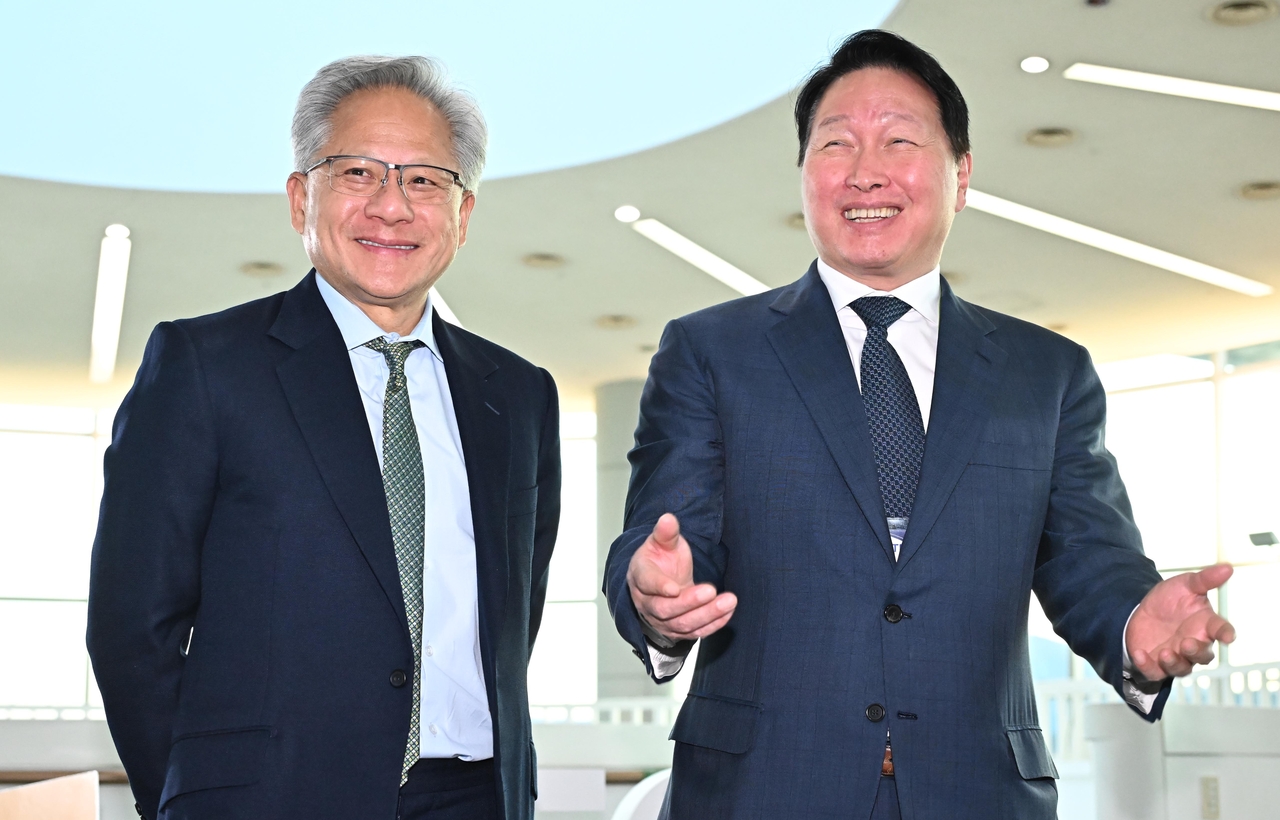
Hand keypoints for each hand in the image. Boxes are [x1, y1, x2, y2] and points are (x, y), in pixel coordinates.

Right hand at [626, 513, 736, 643]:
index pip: (647, 584)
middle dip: (689, 602)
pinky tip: (728, 611)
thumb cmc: (660, 560)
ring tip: (728, 601)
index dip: (660, 586)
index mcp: (640, 577)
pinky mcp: (678, 631)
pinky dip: (713, 624)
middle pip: (665, 610)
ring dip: (707, 614)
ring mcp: (662, 620)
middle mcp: (647, 603)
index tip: (675, 588)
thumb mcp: (662, 542)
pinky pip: (696, 632)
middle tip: (710, 590)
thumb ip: (666, 533)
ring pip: (683, 624)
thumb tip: (668, 518)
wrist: (661, 581)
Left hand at [1126, 563, 1235, 680]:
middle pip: (1203, 656)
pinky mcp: (1155, 664)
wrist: (1142, 611)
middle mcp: (1194, 644)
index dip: (1225, 633)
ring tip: (1165, 652)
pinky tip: (1140, 654)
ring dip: (1175, 662)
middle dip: (1196, 652)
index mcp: (1204, 625)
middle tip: (1186, 643)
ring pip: (1182, 668)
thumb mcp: (1185, 585)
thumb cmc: (1170, 600)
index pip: (1220, 630)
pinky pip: (1153, 671)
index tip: (1228, 636)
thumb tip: (1227, 567)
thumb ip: (1205, 579)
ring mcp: (1176, 656)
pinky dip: (1147, 665)